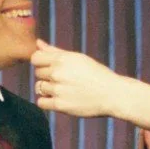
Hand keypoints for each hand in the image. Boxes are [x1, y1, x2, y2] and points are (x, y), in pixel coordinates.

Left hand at [30, 40, 149, 128]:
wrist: (113, 94)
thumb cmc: (96, 74)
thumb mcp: (78, 58)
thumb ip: (55, 51)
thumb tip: (38, 43)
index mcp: (62, 59)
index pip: (35, 58)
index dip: (41, 62)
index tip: (51, 67)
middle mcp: (58, 73)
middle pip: (38, 73)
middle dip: (48, 76)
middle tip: (65, 80)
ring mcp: (58, 90)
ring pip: (39, 87)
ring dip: (49, 89)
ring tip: (64, 90)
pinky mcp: (61, 105)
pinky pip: (41, 102)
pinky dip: (47, 101)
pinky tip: (59, 99)